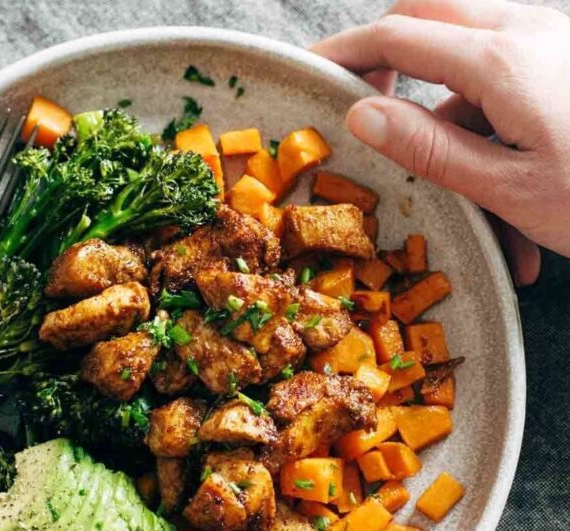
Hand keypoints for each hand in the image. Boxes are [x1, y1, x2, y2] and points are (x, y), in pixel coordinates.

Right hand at [313, 0, 569, 284]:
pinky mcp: (564, 58)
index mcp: (500, 62)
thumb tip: (364, 114)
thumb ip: (428, 145)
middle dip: (386, 50)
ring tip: (464, 189)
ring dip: (445, 104)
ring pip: (468, 47)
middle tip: (362, 99)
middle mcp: (527, 31)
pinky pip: (505, 68)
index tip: (308, 70)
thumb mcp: (504, 187)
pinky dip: (486, 117)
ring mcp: (551, 38)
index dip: (344, 52)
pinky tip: (504, 184)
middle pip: (430, 13)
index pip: (398, 38)